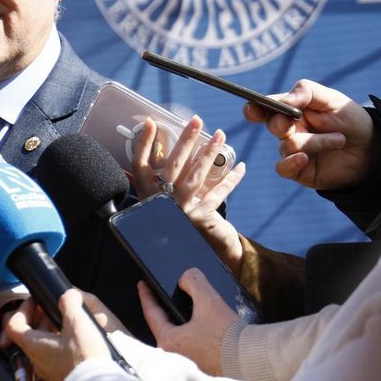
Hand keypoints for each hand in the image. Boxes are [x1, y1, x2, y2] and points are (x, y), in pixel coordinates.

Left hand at [2, 289, 119, 380]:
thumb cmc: (85, 359)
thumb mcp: (78, 324)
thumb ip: (70, 305)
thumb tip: (67, 295)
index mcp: (33, 345)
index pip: (13, 324)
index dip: (23, 309)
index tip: (37, 302)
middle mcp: (35, 360)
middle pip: (29, 333)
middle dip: (43, 318)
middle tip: (59, 311)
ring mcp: (46, 371)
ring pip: (43, 345)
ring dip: (54, 331)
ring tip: (74, 325)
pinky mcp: (59, 378)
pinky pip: (54, 356)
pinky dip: (62, 344)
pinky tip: (80, 341)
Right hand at [130, 117, 247, 271]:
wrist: (183, 260)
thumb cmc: (172, 222)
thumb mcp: (159, 201)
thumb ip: (156, 180)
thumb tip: (159, 146)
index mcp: (146, 196)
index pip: (140, 164)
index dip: (143, 143)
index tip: (150, 122)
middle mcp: (161, 202)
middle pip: (172, 165)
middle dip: (186, 140)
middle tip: (196, 120)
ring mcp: (181, 210)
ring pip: (196, 176)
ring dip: (209, 154)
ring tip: (220, 135)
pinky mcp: (201, 218)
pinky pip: (218, 194)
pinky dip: (230, 180)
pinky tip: (240, 167)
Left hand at [137, 274, 235, 375]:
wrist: (249, 357)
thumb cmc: (227, 334)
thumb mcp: (208, 300)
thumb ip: (193, 282)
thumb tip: (185, 278)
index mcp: (168, 341)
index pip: (151, 314)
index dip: (146, 296)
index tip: (142, 284)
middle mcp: (173, 355)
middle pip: (162, 325)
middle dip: (161, 309)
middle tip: (158, 294)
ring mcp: (187, 362)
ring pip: (176, 334)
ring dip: (176, 320)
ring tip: (178, 306)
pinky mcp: (201, 364)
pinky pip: (188, 343)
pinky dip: (188, 331)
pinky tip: (197, 322)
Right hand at [244, 79, 375, 189]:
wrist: (372, 150)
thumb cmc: (351, 121)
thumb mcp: (332, 99)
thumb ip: (306, 92)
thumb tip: (283, 100)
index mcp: (292, 111)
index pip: (265, 108)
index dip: (254, 108)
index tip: (252, 109)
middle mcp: (289, 131)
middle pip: (273, 125)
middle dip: (283, 122)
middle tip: (297, 120)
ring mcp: (293, 151)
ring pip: (288, 145)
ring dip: (316, 141)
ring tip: (340, 140)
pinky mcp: (299, 171)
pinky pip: (283, 168)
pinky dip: (292, 162)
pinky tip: (306, 158)